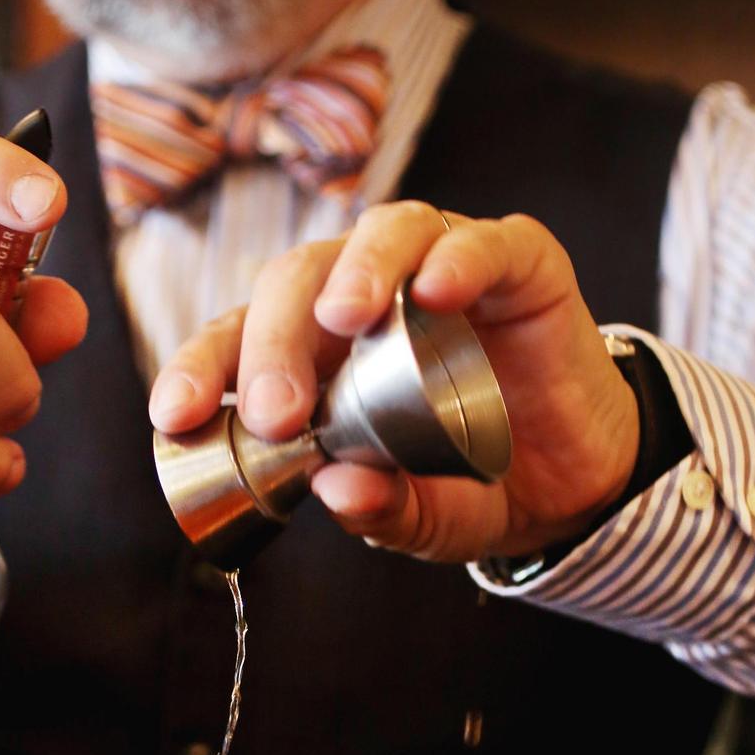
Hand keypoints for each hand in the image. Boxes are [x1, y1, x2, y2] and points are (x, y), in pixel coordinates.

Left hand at [148, 202, 638, 562]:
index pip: (242, 340)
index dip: (205, 368)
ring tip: (345, 321)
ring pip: (382, 234)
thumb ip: (380, 511)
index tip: (178, 413)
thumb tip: (335, 493)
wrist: (576, 484)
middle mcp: (371, 298)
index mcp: (318, 354)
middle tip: (279, 412)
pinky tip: (438, 290)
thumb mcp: (420, 519)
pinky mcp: (519, 264)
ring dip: (357, 273)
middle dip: (275, 341)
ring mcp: (443, 270)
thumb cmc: (472, 485)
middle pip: (299, 282)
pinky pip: (486, 243)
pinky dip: (459, 257)